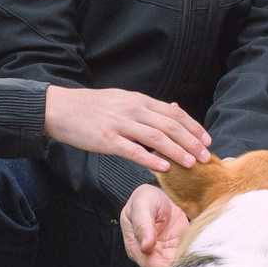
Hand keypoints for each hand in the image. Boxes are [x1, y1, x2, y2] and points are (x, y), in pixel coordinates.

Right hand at [43, 86, 212, 173]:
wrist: (60, 108)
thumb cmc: (91, 107)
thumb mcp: (122, 99)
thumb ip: (147, 106)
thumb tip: (173, 108)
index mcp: (138, 100)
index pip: (173, 112)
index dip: (193, 126)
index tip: (206, 140)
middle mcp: (132, 109)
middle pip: (169, 125)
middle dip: (191, 141)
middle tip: (206, 156)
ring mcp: (120, 124)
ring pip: (156, 138)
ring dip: (177, 151)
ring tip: (191, 163)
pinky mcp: (107, 139)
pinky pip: (133, 150)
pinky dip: (150, 159)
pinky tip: (164, 167)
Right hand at [120, 183, 189, 266]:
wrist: (159, 193)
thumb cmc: (145, 199)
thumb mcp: (141, 207)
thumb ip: (142, 226)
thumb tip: (145, 247)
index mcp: (136, 248)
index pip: (150, 265)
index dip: (162, 266)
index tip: (175, 259)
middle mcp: (151, 254)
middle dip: (176, 266)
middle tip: (189, 256)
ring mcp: (165, 252)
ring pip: (176, 266)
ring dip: (186, 262)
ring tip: (194, 252)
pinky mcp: (178, 247)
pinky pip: (186, 255)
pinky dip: (192, 254)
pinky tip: (197, 248)